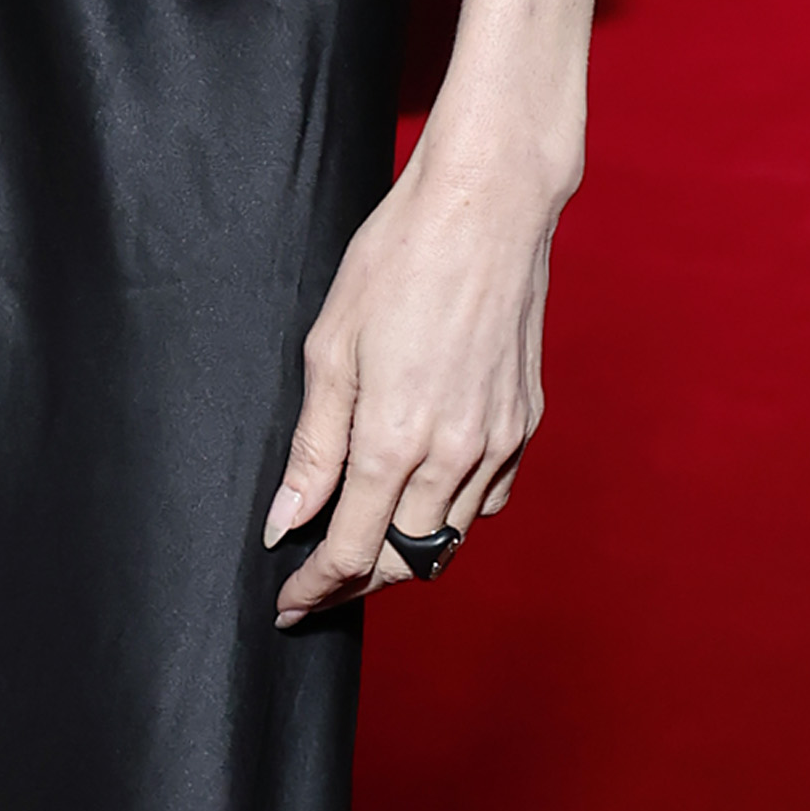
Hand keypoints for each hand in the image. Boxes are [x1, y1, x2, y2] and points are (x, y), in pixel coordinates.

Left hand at [263, 136, 555, 618]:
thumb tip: (284, 523)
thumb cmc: (398, 261)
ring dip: (403, 551)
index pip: (350, 553)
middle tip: (316, 577)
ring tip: (361, 536)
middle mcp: (455, 456)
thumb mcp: (329, 350)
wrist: (487, 207)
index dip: (315, 589)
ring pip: (451, 538)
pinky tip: (420, 492)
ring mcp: (499, 441)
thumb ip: (313, 449)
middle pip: (404, 561)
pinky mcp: (525, 423)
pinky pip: (488, 500)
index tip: (288, 603)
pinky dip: (451, 514)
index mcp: (396, 441)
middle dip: (357, 581)